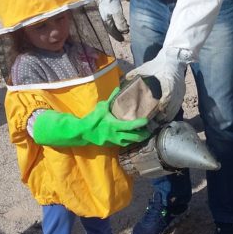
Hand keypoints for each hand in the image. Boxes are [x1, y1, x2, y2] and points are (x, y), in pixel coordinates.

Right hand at [31, 88, 149, 147]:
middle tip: (150, 130)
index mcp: (114, 126)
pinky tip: (133, 137)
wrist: (83, 132)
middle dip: (143, 135)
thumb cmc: (92, 119)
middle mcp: (116, 135)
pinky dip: (130, 141)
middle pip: (134, 138)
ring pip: (130, 142)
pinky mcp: (112, 145)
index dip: (140, 124)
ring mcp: (114, 142)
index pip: (131, 126)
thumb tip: (118, 88)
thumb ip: (111, 99)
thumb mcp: (102, 107)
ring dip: (138, 139)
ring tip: (144, 134)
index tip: (147, 121)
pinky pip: (124, 144)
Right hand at [98, 0, 128, 41]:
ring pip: (114, 17)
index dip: (116, 35)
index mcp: (105, 17)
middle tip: (124, 34)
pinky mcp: (113, 0)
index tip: (122, 40)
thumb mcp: (116, 12)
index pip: (110, 29)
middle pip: (112, 24)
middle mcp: (106, 13)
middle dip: (118, 30)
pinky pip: (117, 10)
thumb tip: (124, 31)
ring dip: (120, 23)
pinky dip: (121, 15)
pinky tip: (126, 14)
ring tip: (126, 26)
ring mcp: (109, 6)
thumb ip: (120, 22)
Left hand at [125, 48, 186, 121]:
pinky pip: (179, 104)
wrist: (174, 57)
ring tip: (160, 122)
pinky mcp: (183, 91)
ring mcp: (181, 90)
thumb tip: (124, 78)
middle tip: (156, 122)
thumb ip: (136, 72)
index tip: (157, 112)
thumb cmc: (160, 63)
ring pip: (177, 106)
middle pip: (173, 105)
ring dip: (169, 115)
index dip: (163, 105)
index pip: (168, 96)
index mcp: (168, 81)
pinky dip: (173, 111)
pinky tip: (167, 116)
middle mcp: (177, 87)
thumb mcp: (147, 67)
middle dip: (165, 115)